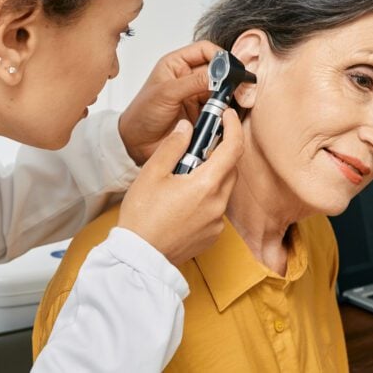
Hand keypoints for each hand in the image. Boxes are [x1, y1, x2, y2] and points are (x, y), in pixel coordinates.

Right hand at [118, 108, 242, 265]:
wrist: (139, 257)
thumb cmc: (142, 216)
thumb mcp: (152, 173)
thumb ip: (173, 146)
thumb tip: (187, 128)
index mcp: (206, 185)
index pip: (233, 148)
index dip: (233, 127)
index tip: (228, 116)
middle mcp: (218, 204)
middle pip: (230, 169)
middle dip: (219, 152)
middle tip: (198, 145)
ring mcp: (217, 222)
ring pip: (223, 189)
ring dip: (211, 176)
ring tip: (184, 176)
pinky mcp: (212, 235)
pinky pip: (216, 208)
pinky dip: (207, 198)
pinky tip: (184, 200)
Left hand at [119, 41, 221, 165]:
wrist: (137, 144)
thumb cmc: (141, 115)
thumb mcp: (166, 93)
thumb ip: (193, 82)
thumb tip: (218, 74)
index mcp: (177, 64)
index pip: (205, 50)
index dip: (219, 55)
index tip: (230, 67)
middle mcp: (188, 78)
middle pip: (218, 70)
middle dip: (228, 78)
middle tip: (236, 87)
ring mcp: (197, 96)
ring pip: (221, 90)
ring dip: (226, 97)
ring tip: (225, 104)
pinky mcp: (202, 114)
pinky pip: (220, 109)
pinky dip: (224, 112)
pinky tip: (223, 116)